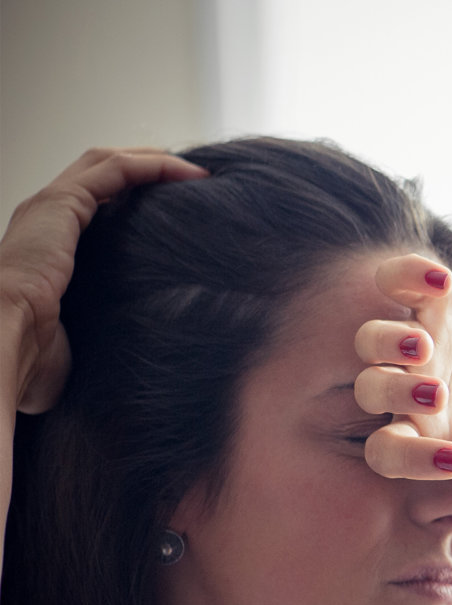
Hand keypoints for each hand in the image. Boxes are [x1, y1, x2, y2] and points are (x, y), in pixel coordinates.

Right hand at [0, 147, 206, 411]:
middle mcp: (44, 221)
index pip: (92, 209)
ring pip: (107, 163)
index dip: (133, 202)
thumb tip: (139, 361)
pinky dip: (154, 166)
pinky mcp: (60, 203)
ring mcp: (49, 207)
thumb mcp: (75, 343)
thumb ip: (100, 336)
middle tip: (193, 182)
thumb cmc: (30, 359)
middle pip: (100, 176)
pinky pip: (114, 170)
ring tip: (197, 173)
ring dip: (155, 161)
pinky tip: (189, 174)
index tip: (177, 213)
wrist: (0, 345)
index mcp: (46, 250)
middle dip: (148, 171)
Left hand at [353, 254, 451, 484]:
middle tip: (439, 395)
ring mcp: (419, 342)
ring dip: (388, 341)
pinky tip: (441, 282)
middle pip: (370, 390)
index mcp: (421, 436)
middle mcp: (408, 390)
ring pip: (370, 339)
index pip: (387, 453)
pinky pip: (396, 280)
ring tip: (426, 345)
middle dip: (394, 392)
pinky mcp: (437, 300)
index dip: (408, 459)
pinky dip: (407, 274)